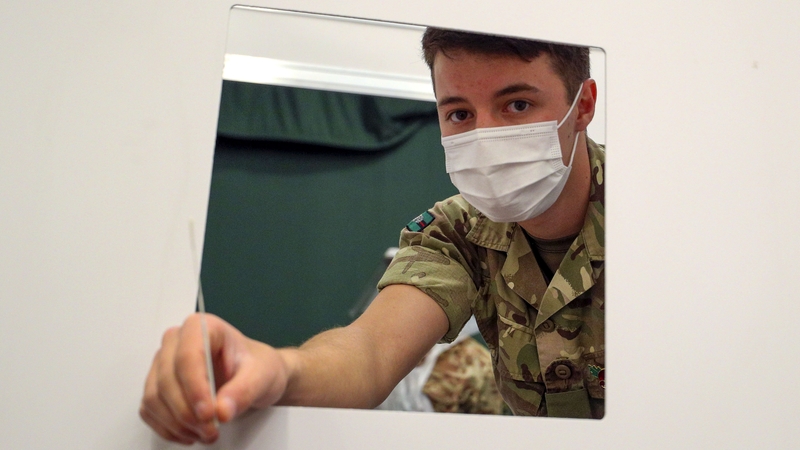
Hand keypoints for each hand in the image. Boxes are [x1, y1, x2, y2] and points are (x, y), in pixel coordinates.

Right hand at [140, 314, 289, 444]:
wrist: (253, 375)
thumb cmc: (256, 366)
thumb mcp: (261, 376)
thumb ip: (244, 391)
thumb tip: (222, 410)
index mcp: (202, 327)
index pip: (187, 356)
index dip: (194, 388)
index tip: (208, 413)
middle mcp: (177, 341)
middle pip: (167, 379)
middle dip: (187, 411)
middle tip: (211, 430)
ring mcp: (163, 362)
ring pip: (154, 396)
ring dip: (177, 422)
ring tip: (205, 433)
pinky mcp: (157, 384)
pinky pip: (150, 409)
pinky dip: (168, 427)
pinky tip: (190, 433)